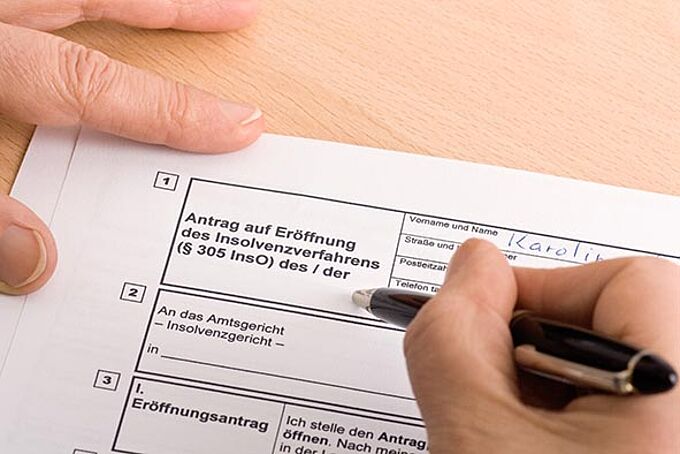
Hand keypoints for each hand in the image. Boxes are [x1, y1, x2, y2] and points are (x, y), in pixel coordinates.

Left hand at [0, 1, 263, 294]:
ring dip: (142, 5)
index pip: (91, 81)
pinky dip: (86, 10)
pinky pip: (43, 4)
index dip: (170, 109)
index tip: (237, 127)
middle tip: (241, 16)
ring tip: (199, 10)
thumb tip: (38, 265)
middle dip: (176, 11)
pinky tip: (99, 21)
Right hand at [404, 239, 678, 452]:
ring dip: (555, 381)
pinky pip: (631, 398)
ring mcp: (675, 431)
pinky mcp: (663, 443)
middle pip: (629, 318)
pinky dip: (577, 408)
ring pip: (625, 362)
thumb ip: (456, 336)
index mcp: (673, 395)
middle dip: (544, 341)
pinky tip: (541, 442)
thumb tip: (475, 266)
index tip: (489, 318)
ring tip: (517, 430)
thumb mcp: (474, 438)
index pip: (631, 281)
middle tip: (499, 387)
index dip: (545, 287)